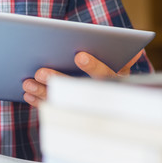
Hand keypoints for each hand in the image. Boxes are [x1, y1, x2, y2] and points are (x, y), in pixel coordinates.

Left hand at [22, 50, 145, 107]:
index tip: (79, 56)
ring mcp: (85, 105)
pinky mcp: (70, 111)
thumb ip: (121, 50)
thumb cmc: (110, 59)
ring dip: (43, 91)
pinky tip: (28, 93)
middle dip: (59, 80)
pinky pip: (54, 108)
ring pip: (64, 101)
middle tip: (39, 72)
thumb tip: (134, 52)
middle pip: (79, 90)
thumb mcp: (120, 56)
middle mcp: (101, 95)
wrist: (110, 83)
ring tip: (28, 82)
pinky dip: (40, 101)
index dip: (93, 66)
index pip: (106, 74)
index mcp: (116, 79)